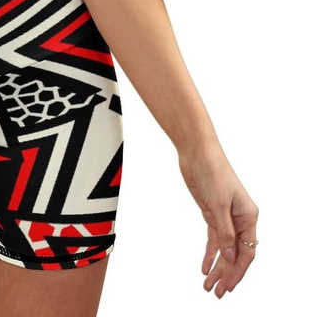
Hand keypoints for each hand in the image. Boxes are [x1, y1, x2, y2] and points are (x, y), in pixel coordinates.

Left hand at [178, 141, 258, 297]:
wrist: (197, 152)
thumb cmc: (212, 172)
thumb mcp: (218, 205)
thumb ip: (224, 233)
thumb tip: (231, 258)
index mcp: (249, 217)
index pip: (246, 252)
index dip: (238, 272)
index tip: (228, 287)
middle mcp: (240, 219)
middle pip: (236, 254)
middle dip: (226, 274)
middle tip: (215, 293)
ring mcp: (226, 216)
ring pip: (224, 248)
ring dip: (217, 267)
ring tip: (208, 285)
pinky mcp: (212, 212)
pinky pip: (214, 238)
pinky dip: (210, 252)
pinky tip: (204, 266)